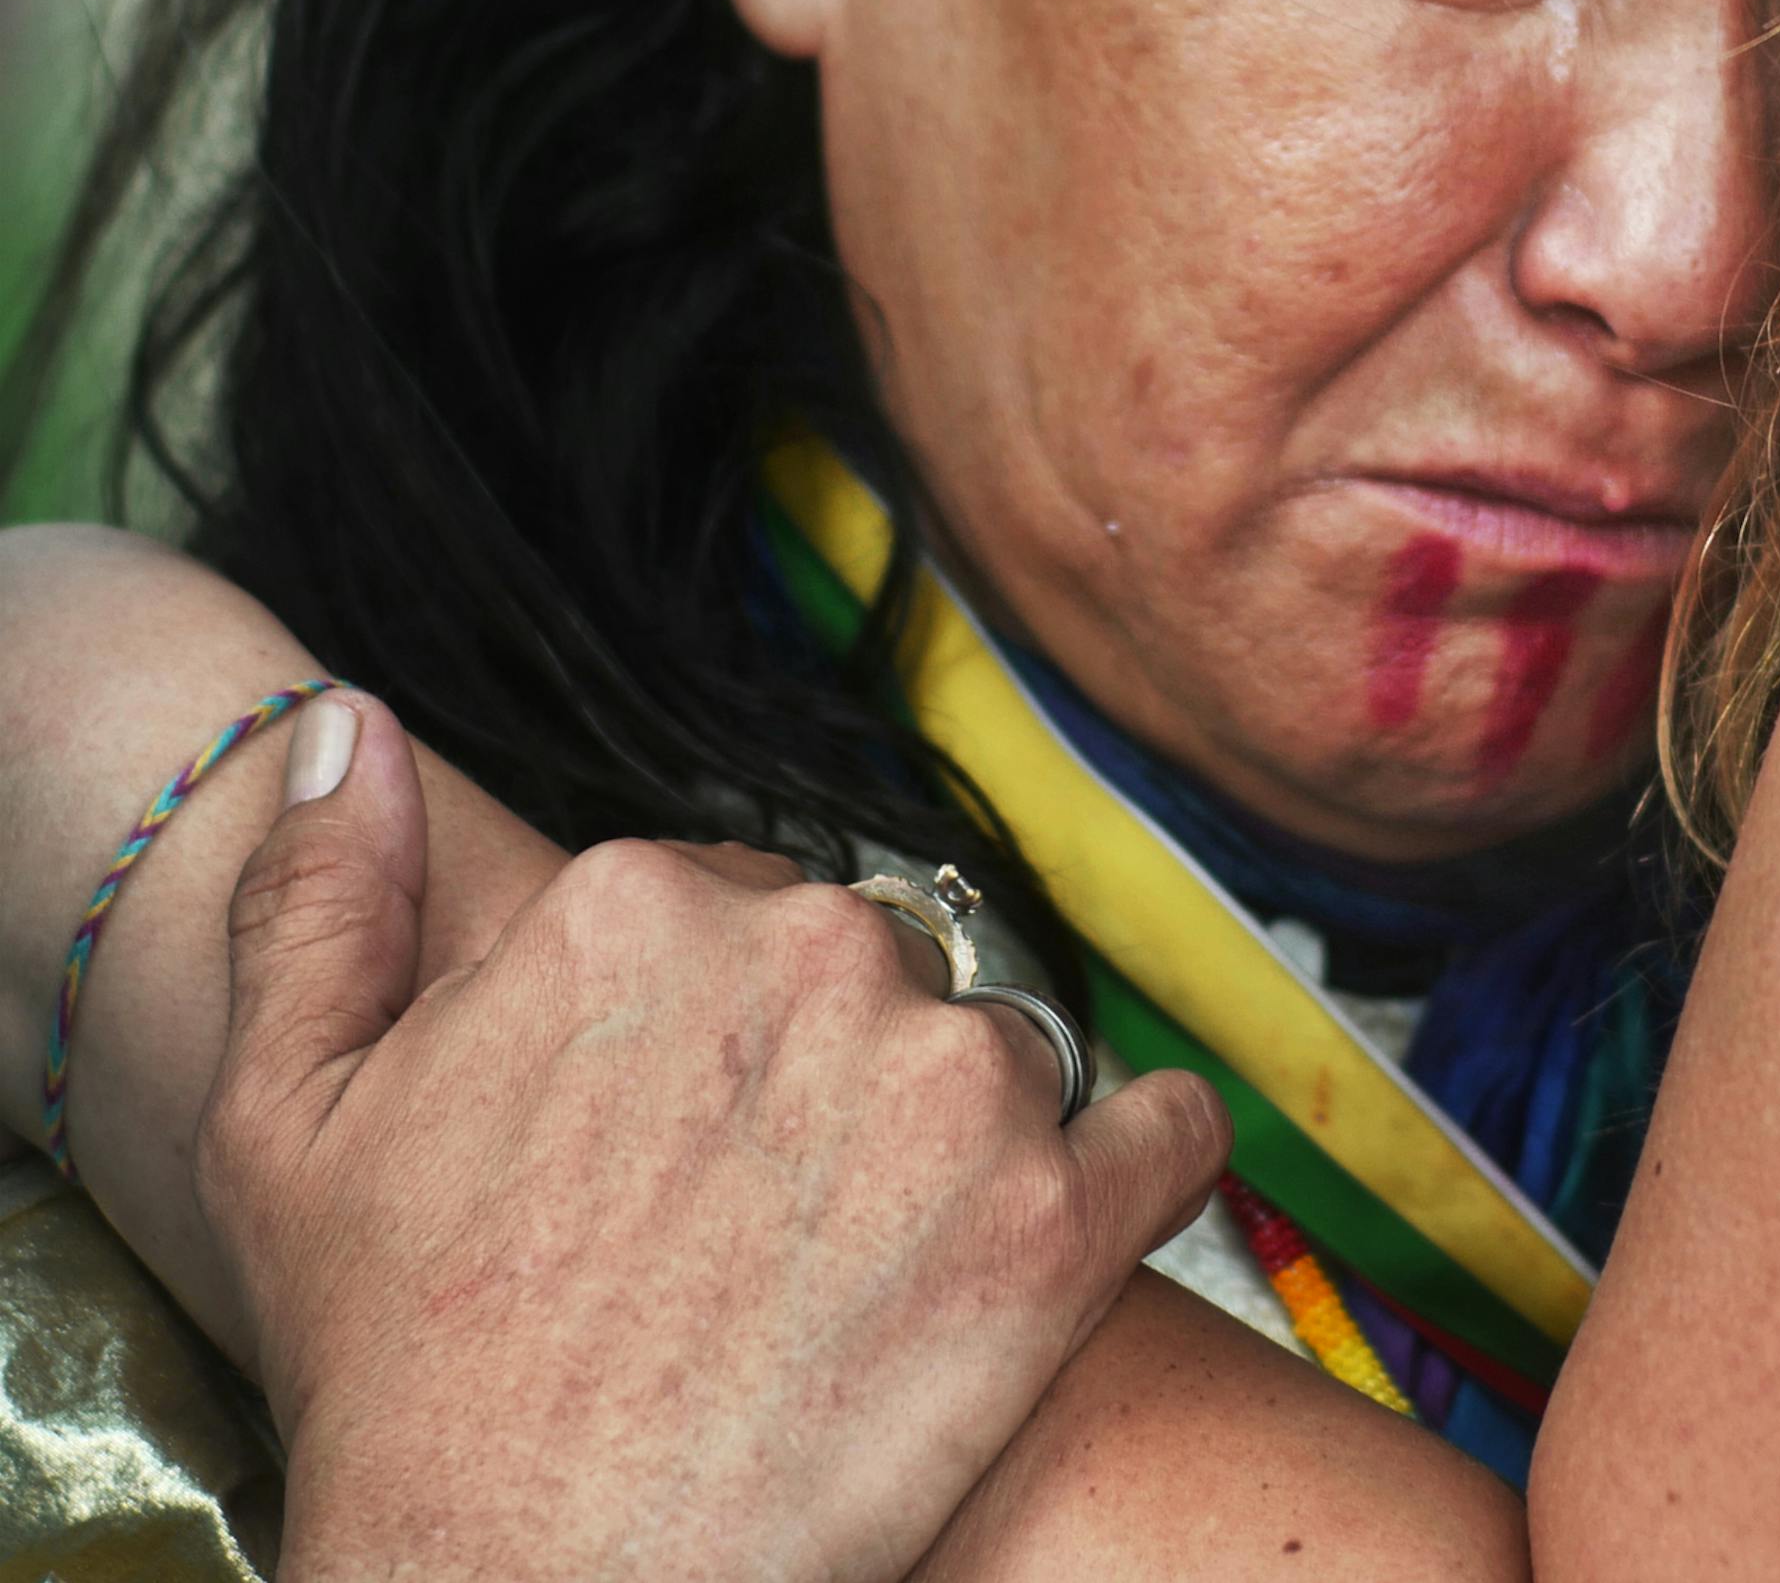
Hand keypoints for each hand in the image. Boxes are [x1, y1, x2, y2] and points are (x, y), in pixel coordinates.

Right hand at [195, 689, 1228, 1582]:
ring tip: (874, 1270)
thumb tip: (350, 727)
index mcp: (641, 900)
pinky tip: (1088, 1215)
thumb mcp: (288, 1114)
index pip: (737, 904)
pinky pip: (1166, 1131)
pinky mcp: (1058, 1219)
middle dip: (833, 1070)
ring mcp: (948, 1079)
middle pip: (872, 966)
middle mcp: (811, 950)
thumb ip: (323, 891)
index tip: (675, 1136)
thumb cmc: (406, 1375)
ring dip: (961, 1134)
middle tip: (763, 1224)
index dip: (710, 1029)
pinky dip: (1148, 1161)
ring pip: (999, 1047)